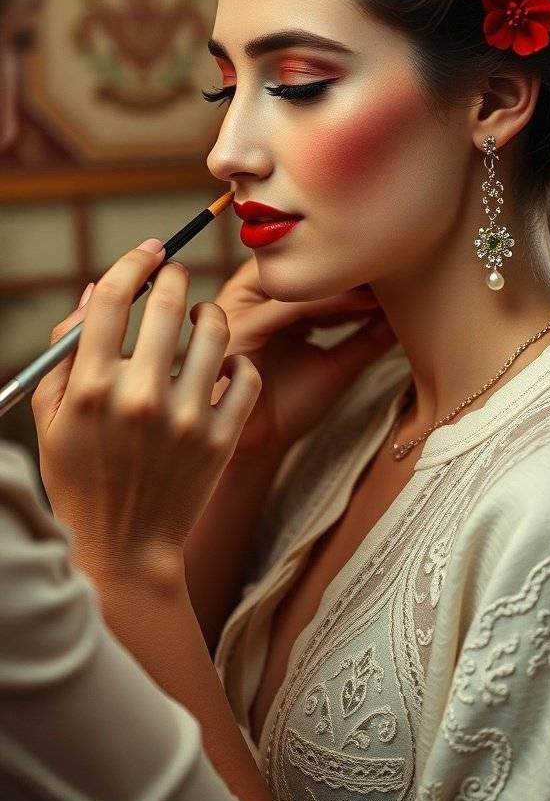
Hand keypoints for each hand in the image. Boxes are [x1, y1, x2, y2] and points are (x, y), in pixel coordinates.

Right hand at [31, 240, 261, 571]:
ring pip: (216, 332)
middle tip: (176, 276)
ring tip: (202, 320)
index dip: (134, 262)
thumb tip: (96, 290)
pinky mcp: (221, 440)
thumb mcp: (52, 418)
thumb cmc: (81, 479)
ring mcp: (186, 420)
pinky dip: (239, 363)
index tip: (150, 252)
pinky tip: (222, 367)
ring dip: (211, 314)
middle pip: (170, 304)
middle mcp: (140, 398)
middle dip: (176, 276)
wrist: (124, 548)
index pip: (115, 298)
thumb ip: (66, 351)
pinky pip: (246, 376)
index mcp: (91, 388)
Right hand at [208, 257, 395, 466]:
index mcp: (270, 300)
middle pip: (303, 263)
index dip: (357, 266)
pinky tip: (363, 303)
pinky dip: (326, 302)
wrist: (255, 449)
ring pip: (297, 280)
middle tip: (400, 264)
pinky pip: (287, 307)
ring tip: (386, 281)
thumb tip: (408, 313)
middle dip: (351, 266)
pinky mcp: (237, 329)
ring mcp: (240, 308)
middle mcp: (251, 297)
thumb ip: (366, 337)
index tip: (403, 266)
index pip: (313, 267)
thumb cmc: (287, 405)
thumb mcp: (338, 364)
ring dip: (343, 278)